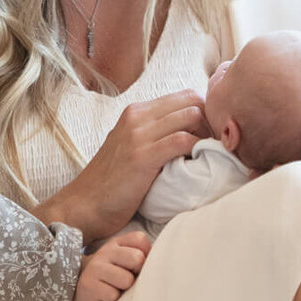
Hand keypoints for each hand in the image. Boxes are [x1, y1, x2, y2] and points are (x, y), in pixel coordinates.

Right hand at [45, 91, 208, 243]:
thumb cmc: (111, 182)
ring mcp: (139, 134)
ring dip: (208, 135)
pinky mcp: (143, 156)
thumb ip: (154, 134)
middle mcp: (137, 116)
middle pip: (193, 101)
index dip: (205, 113)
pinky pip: (182, 141)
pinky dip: (198, 149)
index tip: (211, 137)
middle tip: (216, 147)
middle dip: (211, 122)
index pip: (185, 96)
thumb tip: (189, 134)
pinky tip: (199, 164)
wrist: (83, 204)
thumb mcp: (131, 147)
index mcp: (136, 112)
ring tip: (210, 156)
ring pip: (191, 115)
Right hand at [71, 231, 151, 300]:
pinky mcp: (89, 284)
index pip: (141, 240)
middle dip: (137, 273)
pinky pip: (113, 294)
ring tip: (116, 287)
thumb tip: (160, 264)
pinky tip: (105, 295)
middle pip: (137, 259)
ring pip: (126, 280)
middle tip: (128, 279)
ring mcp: (96, 266)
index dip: (146, 255)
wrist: (78, 285)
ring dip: (124, 288)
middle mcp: (106, 251)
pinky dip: (112, 298)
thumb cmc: (110, 274)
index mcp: (118, 242)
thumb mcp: (124, 260)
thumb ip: (142, 255)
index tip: (138, 266)